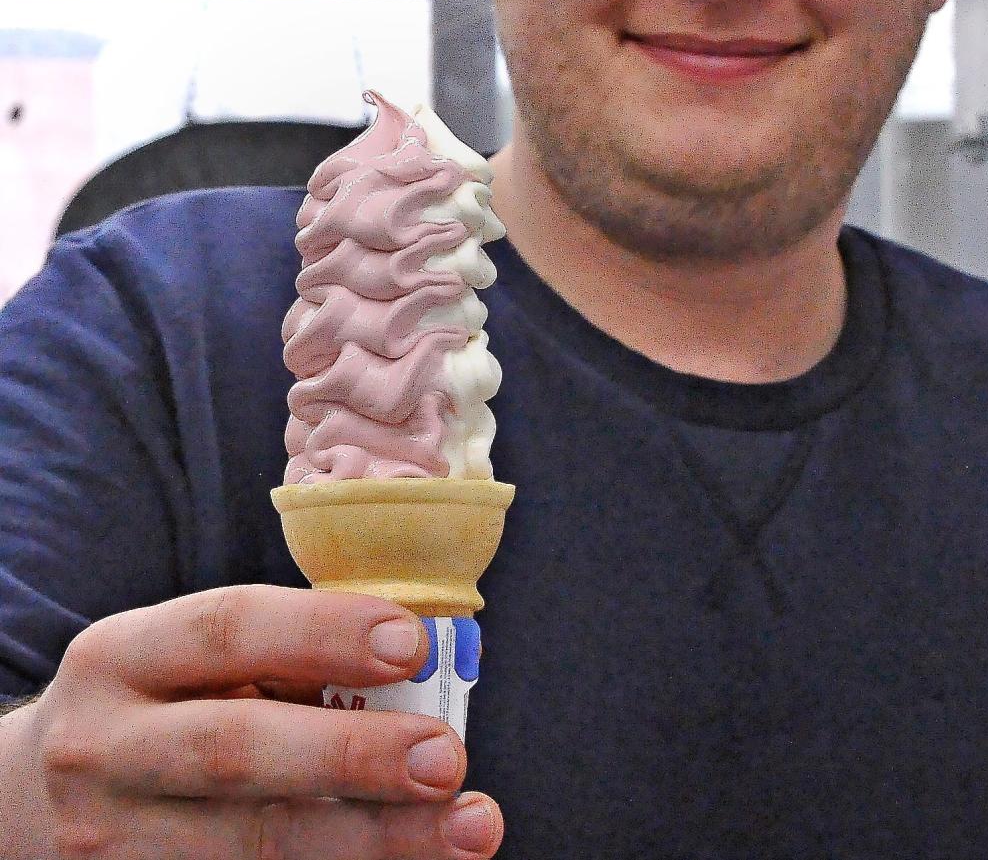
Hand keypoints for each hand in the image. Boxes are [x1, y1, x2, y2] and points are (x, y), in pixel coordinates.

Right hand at [0, 585, 503, 858]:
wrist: (28, 803)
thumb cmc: (157, 706)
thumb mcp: (188, 660)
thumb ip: (279, 654)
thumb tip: (416, 660)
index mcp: (124, 656)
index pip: (227, 627)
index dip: (322, 632)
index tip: (413, 642)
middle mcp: (105, 748)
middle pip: (235, 753)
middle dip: (352, 756)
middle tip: (448, 756)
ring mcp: (112, 841)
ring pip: (250, 847)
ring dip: (371, 841)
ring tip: (467, 828)